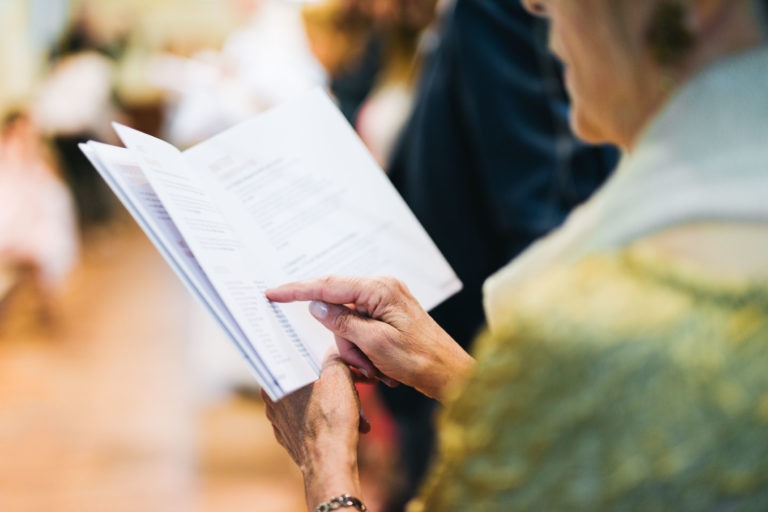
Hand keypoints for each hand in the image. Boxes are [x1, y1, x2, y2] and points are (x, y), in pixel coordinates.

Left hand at [263, 353, 363, 508]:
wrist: (331, 463)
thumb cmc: (331, 419)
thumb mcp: (338, 374)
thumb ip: (333, 357)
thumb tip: (333, 352)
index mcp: (276, 381)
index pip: (295, 358)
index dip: (320, 358)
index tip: (336, 361)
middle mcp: (273, 402)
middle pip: (309, 382)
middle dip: (336, 384)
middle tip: (355, 385)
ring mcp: (282, 423)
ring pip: (314, 402)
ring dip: (338, 404)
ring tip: (359, 411)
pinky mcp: (294, 440)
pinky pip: (315, 421)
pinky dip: (332, 420)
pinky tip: (353, 424)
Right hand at [266, 276, 474, 400]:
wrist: (450, 374)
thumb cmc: (419, 359)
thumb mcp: (375, 343)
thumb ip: (342, 321)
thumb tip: (316, 306)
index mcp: (379, 289)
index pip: (328, 285)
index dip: (297, 291)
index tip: (272, 293)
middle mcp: (382, 290)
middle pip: (338, 310)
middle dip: (345, 342)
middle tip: (364, 365)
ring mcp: (386, 303)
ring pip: (347, 326)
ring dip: (356, 352)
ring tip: (378, 370)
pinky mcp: (388, 317)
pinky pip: (361, 332)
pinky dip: (365, 352)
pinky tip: (382, 369)